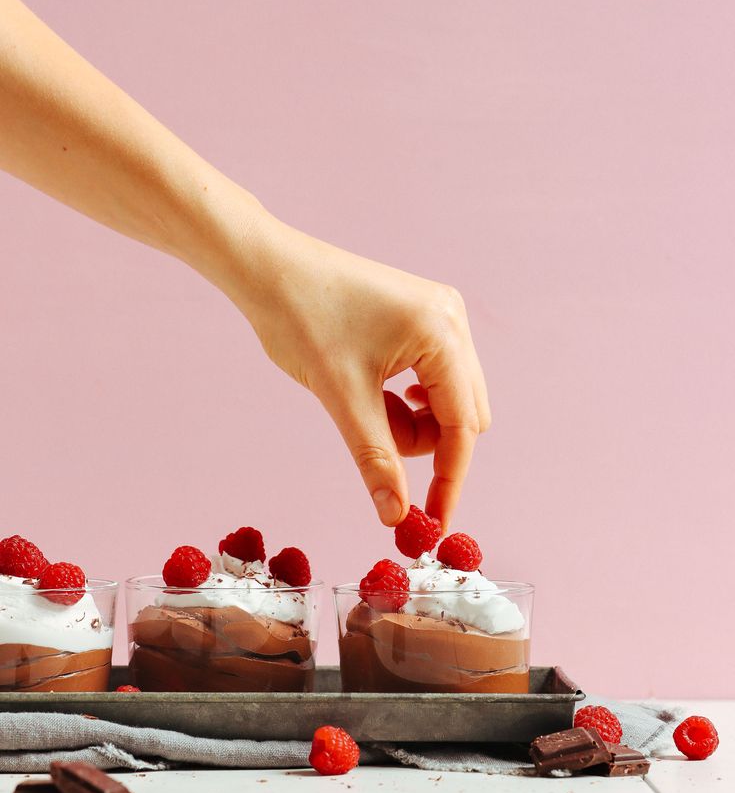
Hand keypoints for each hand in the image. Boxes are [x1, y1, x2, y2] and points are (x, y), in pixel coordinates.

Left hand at [233, 214, 490, 531]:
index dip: (449, 479)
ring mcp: (438, 314)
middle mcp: (452, 319)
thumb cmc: (302, 320)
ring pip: (447, 398)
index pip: (463, 425)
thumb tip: (397, 516)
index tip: (434, 523)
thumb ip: (377, 459)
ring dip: (412, 423)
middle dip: (426, 445)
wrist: (268, 269)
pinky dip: (406, 400)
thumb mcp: (342, 398)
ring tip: (364, 411)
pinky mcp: (420, 316)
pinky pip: (431, 376)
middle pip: (464, 413)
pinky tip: (374, 394)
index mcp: (443, 333)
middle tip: (379, 454)